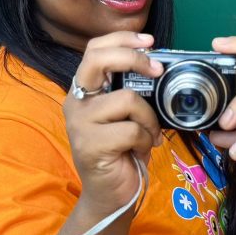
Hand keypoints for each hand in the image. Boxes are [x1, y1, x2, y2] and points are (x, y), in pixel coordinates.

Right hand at [63, 31, 163, 216]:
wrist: (110, 195)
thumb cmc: (123, 151)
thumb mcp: (127, 115)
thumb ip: (132, 90)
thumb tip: (159, 66)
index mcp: (84, 90)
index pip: (94, 49)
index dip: (122, 39)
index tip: (150, 42)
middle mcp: (76, 102)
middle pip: (99, 60)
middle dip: (134, 58)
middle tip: (157, 70)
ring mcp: (80, 124)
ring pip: (127, 99)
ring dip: (148, 117)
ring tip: (148, 132)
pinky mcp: (91, 145)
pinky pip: (131, 129)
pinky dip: (145, 138)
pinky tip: (142, 149)